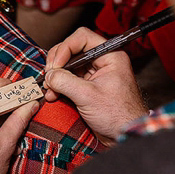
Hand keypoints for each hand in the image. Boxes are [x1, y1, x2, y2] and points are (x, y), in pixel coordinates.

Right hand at [44, 28, 147, 144]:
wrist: (126, 135)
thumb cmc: (118, 115)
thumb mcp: (88, 96)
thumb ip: (65, 82)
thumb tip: (49, 75)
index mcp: (110, 55)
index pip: (82, 38)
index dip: (65, 48)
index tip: (54, 65)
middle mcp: (103, 61)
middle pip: (73, 49)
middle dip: (58, 63)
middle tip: (49, 76)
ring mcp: (95, 74)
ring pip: (69, 64)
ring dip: (56, 75)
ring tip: (49, 89)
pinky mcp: (89, 86)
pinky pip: (70, 79)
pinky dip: (59, 85)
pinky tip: (52, 94)